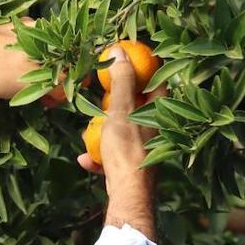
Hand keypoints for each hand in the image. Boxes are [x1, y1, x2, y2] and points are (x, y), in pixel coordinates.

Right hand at [77, 46, 163, 240]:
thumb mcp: (121, 109)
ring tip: (90, 130)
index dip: (142, 66)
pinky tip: (86, 159)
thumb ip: (121, 80)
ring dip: (102, 130)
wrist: (127, 194)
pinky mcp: (131, 166)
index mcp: (158, 111)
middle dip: (115, 100)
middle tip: (101, 94)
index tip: (124, 58)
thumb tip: (119, 50)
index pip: (156, 79)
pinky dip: (98, 155)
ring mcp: (143, 148)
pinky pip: (112, 154)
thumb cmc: (128, 148)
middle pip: (136, 105)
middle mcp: (155, 128)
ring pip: (121, 130)